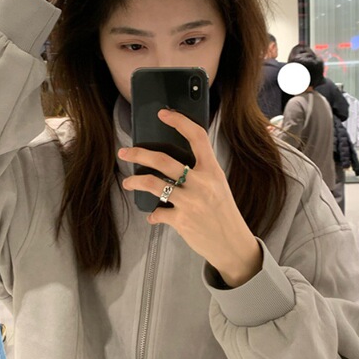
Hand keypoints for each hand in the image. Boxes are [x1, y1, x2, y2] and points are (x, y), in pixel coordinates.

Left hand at [119, 110, 262, 287]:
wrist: (233, 244)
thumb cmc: (223, 213)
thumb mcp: (218, 186)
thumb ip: (200, 172)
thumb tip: (171, 162)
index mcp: (213, 170)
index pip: (197, 137)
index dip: (179, 122)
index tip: (163, 114)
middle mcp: (201, 183)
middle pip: (163, 160)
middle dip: (139, 154)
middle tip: (125, 152)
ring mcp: (190, 202)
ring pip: (153, 184)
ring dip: (136, 181)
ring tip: (128, 182)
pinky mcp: (181, 221)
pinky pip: (157, 213)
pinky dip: (153, 214)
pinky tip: (153, 215)